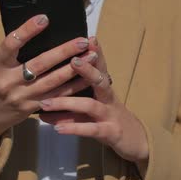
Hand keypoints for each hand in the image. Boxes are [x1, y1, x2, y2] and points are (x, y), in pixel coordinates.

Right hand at [0, 14, 95, 156]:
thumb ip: (12, 54)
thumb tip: (36, 32)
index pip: (10, 44)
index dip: (27, 30)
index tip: (44, 18)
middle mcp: (9, 82)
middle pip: (40, 64)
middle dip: (64, 51)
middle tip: (82, 40)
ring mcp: (22, 97)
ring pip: (53, 81)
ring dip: (75, 68)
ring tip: (91, 55)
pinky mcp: (32, 108)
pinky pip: (57, 96)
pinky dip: (73, 87)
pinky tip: (87, 78)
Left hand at [39, 37, 149, 165]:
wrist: (135, 141)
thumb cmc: (109, 119)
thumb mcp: (93, 108)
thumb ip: (71, 102)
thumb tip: (44, 97)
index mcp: (104, 89)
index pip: (100, 67)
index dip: (96, 53)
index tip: (89, 38)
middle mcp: (108, 99)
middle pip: (100, 80)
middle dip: (87, 70)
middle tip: (72, 60)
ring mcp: (110, 115)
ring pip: (90, 105)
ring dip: (67, 103)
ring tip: (46, 103)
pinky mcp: (111, 133)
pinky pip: (91, 129)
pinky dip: (74, 128)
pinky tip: (58, 128)